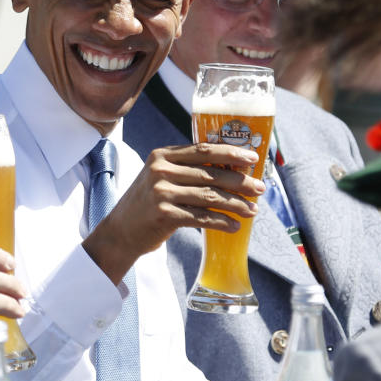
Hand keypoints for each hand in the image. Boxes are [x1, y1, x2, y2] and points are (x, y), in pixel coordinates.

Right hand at [83, 143, 264, 283]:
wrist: (120, 231)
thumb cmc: (147, 203)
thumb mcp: (161, 177)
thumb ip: (187, 169)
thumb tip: (231, 170)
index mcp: (163, 155)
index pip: (204, 149)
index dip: (231, 153)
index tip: (253, 158)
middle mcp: (161, 170)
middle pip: (211, 173)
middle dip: (240, 181)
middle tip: (260, 188)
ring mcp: (161, 192)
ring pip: (210, 196)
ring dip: (236, 204)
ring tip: (252, 210)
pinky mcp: (164, 214)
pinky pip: (202, 217)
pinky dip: (222, 222)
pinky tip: (234, 226)